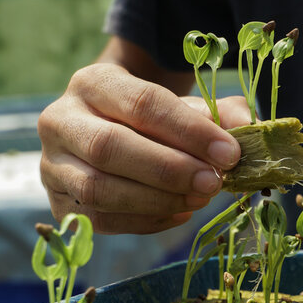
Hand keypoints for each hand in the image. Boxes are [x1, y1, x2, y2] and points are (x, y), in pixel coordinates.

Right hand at [38, 63, 248, 233]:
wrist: (107, 131)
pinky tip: (179, 210)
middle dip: (168, 169)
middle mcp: (60, 119)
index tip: (229, 152)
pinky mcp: (58, 201)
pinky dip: (146, 220)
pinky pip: (100, 220)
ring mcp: (52, 164)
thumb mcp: (182, 105)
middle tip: (213, 182)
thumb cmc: (149, 118)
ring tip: (199, 198)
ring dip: (157, 199)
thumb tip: (250, 127)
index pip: (142, 103)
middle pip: (109, 147)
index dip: (188, 130)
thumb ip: (218, 112)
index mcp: (94, 82)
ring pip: (98, 189)